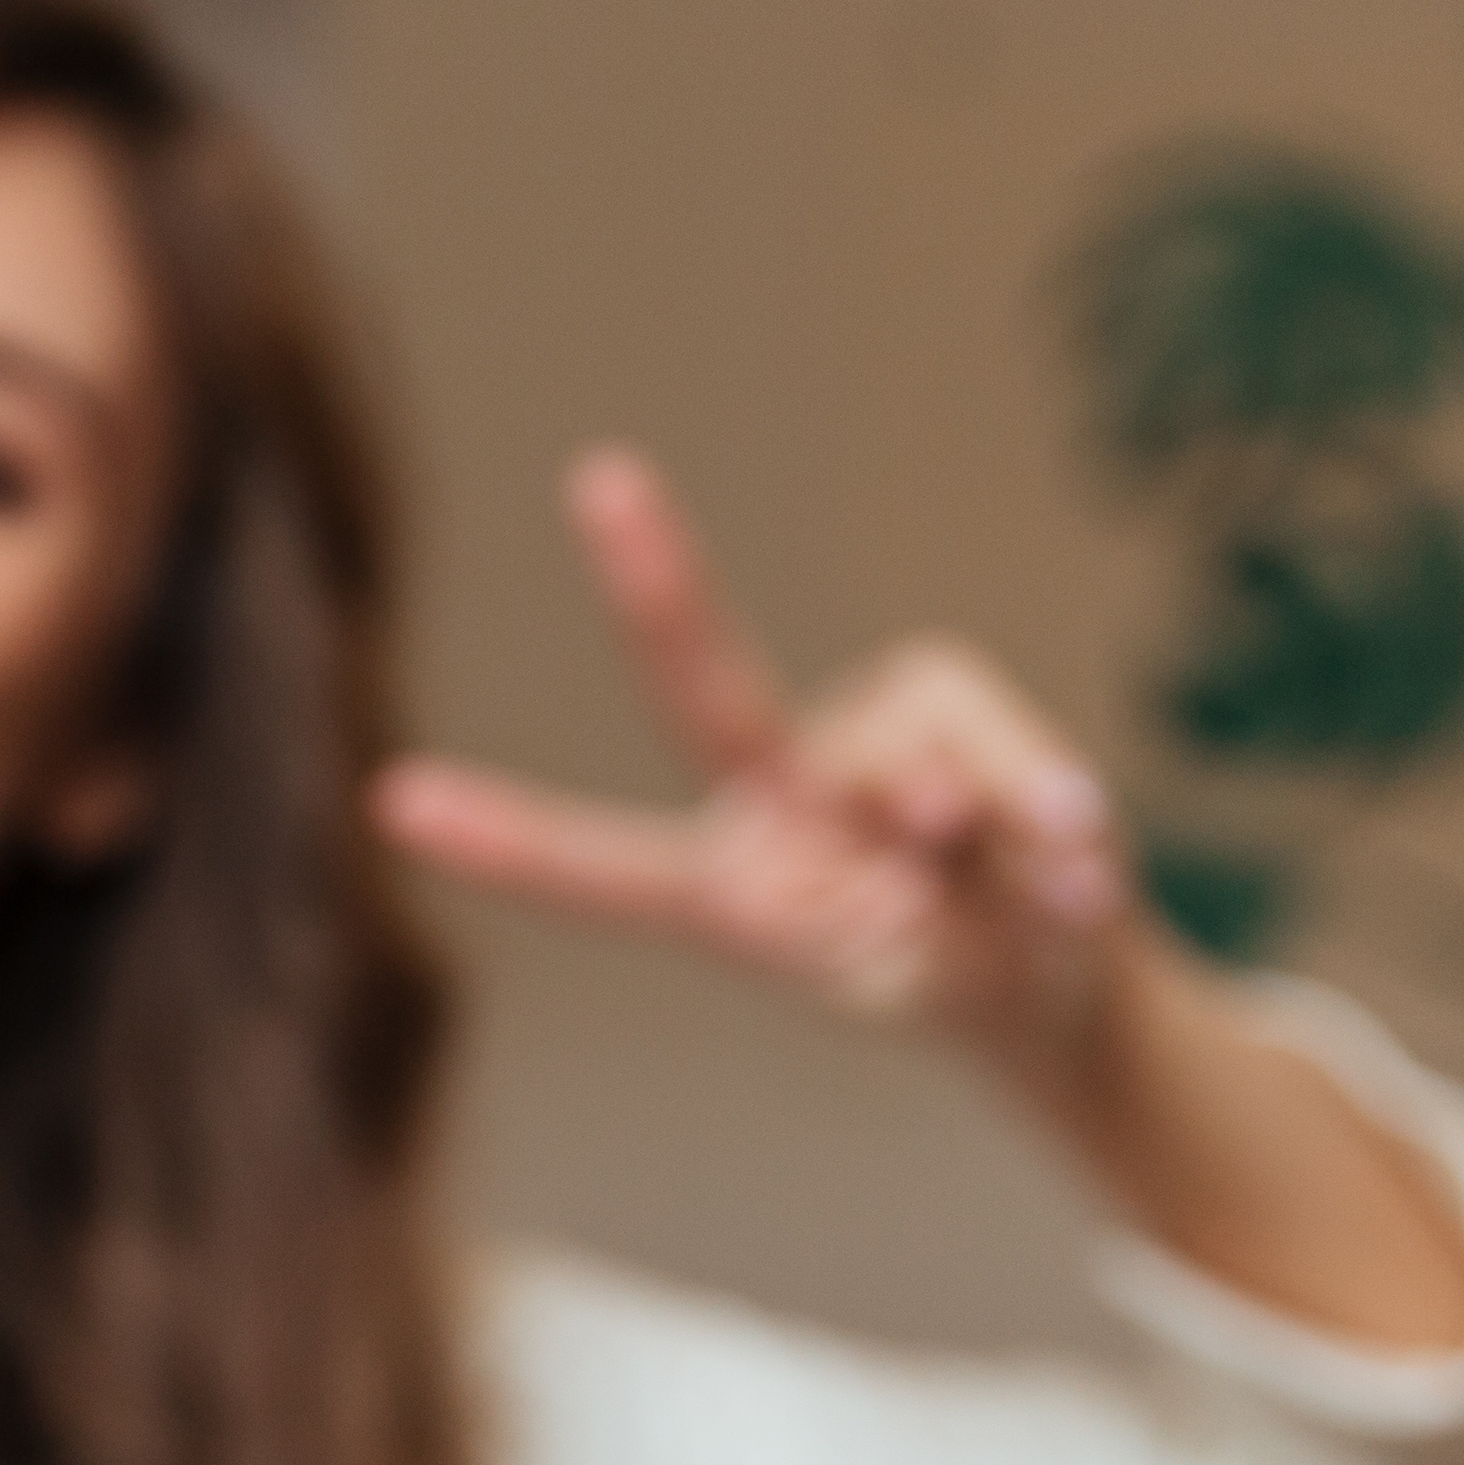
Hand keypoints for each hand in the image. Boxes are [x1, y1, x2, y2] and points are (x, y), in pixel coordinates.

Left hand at [372, 448, 1141, 1086]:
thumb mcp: (929, 985)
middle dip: (660, 588)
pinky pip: (998, 744)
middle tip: (602, 479)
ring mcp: (853, 741)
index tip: (395, 801)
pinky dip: (1046, 806)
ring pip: (924, 757)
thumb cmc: (955, 983)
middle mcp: (770, 792)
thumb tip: (923, 796)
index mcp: (730, 889)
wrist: (1049, 982)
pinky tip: (1068, 867)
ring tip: (1034, 893)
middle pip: (709, 688)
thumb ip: (922, 907)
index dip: (515, 841)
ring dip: (999, 830)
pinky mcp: (932, 700)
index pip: (611, 869)